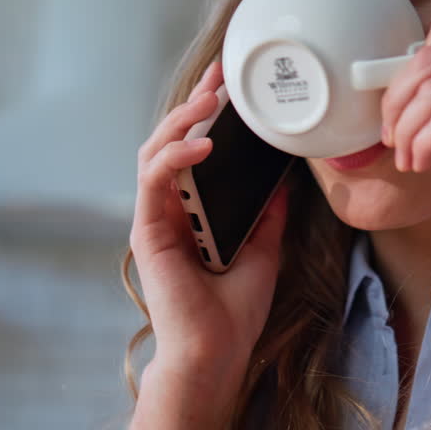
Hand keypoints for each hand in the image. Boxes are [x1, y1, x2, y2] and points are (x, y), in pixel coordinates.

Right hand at [129, 60, 288, 379]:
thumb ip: (268, 214)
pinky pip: (154, 178)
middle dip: (193, 104)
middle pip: (171, 142)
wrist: (216, 353)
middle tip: (219, 76)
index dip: (206, 118)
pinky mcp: (146, 230)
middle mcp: (168, 211)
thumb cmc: (234, 312)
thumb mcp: (264, 250)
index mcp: (192, 214)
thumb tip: (284, 181)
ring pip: (156, 151)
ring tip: (210, 99)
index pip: (193, 153)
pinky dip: (176, 155)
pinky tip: (201, 142)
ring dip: (181, 120)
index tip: (229, 87)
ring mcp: (154, 218)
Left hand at [380, 9, 430, 236]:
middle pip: (429, 58)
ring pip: (428, 92)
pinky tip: (421, 163)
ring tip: (405, 156)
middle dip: (397, 98)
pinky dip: (421, 145)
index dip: (414, 61)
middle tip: (391, 133)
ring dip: (405, 128)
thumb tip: (423, 85)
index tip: (404, 97)